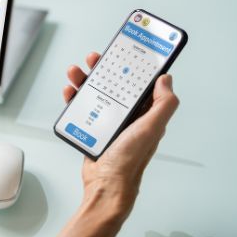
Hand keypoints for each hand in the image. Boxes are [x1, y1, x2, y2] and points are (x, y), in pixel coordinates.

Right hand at [64, 51, 179, 213]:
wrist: (105, 184)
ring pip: (95, 93)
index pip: (139, 83)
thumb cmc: (129, 160)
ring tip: (75, 73)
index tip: (125, 51)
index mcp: (144, 113)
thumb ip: (163, 105)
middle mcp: (127, 115)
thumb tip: (166, 80)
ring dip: (84, 80)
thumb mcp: (151, 129)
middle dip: (103, 68)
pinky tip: (70, 92)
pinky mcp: (91, 128)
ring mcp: (108, 121)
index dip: (133, 66)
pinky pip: (82, 107)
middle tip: (94, 58)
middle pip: (114, 84)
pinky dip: (74, 98)